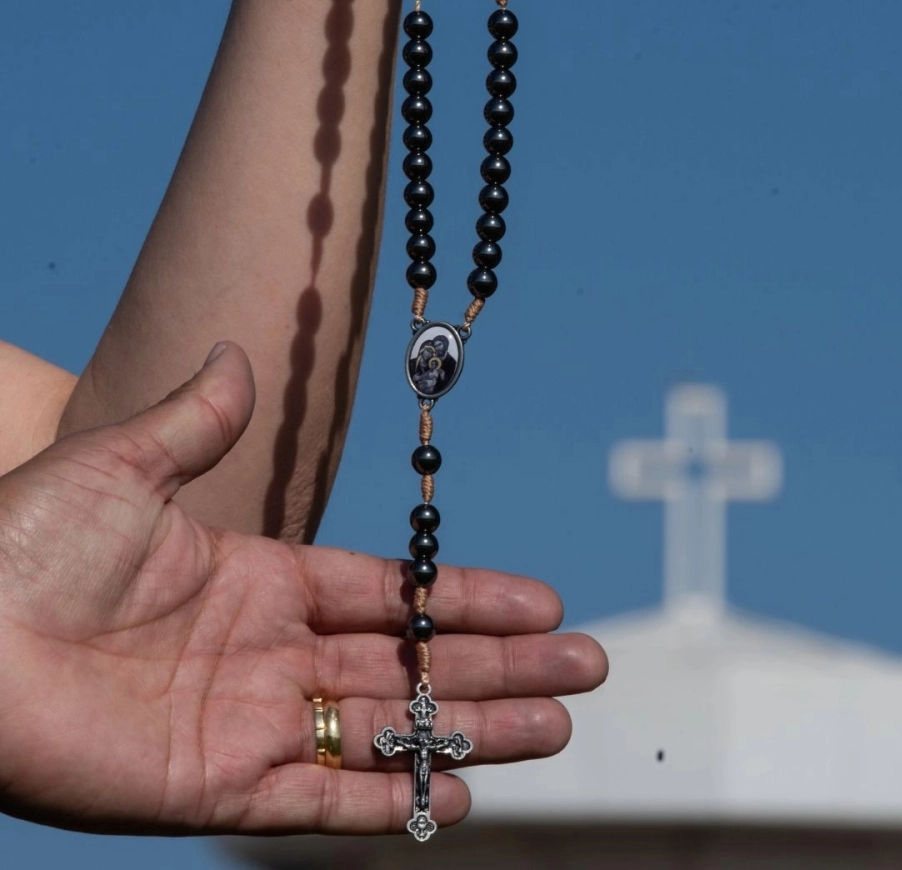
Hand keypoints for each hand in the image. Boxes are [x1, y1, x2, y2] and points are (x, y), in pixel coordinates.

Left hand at [0, 344, 606, 834]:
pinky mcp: (217, 789)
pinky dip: (391, 800)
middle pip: (414, 664)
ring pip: (390, 730)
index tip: (542, 601)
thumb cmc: (20, 545)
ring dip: (476, 731)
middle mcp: (271, 654)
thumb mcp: (122, 467)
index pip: (392, 593)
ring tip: (560, 728)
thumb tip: (239, 357)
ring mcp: (251, 723)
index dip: (467, 597)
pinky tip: (460, 797)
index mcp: (260, 580)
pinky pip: (324, 800)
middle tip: (588, 668)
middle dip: (504, 666)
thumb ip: (198, 421)